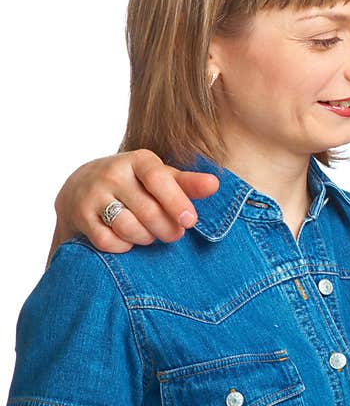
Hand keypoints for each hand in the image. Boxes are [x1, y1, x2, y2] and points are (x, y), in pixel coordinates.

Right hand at [52, 149, 219, 253]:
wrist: (82, 186)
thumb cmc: (136, 184)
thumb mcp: (161, 178)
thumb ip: (188, 183)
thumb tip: (215, 184)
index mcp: (139, 160)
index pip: (159, 179)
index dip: (176, 202)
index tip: (190, 221)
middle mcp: (113, 172)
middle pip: (148, 211)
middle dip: (167, 229)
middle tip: (174, 234)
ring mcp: (93, 193)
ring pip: (129, 228)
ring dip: (146, 238)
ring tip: (150, 234)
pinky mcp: (79, 215)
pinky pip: (108, 241)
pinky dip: (123, 246)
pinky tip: (127, 238)